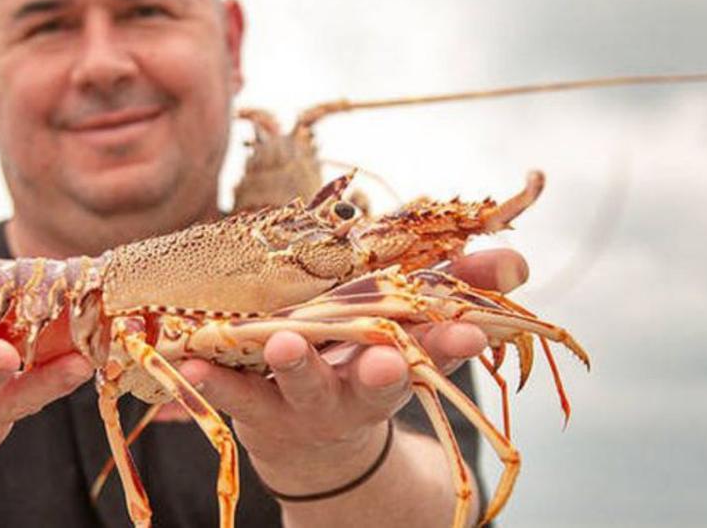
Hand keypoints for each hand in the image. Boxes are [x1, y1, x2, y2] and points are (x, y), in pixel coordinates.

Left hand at [176, 248, 528, 494]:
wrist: (315, 443)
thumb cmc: (368, 360)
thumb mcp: (418, 329)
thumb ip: (461, 288)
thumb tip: (514, 262)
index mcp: (404, 364)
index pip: (438, 350)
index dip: (455, 340)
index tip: (469, 330)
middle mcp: (358, 390)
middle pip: (374, 382)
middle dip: (380, 372)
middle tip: (383, 360)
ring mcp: (307, 401)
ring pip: (305, 387)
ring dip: (297, 366)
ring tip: (282, 345)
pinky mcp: (258, 406)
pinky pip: (234, 394)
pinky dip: (212, 381)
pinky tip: (192, 364)